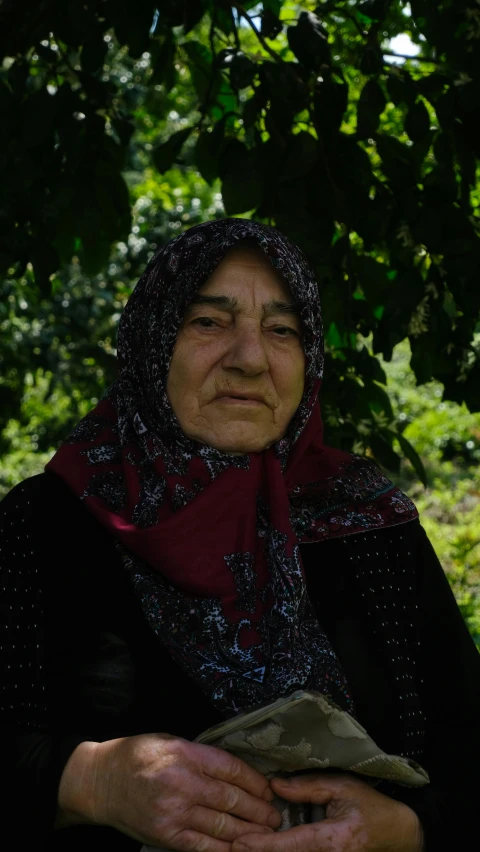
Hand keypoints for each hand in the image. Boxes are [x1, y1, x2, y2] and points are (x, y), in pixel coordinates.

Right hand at [86, 733, 280, 849]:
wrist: (101, 782)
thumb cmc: (137, 757)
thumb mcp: (171, 742)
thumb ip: (202, 757)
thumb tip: (237, 773)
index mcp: (185, 754)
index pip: (231, 769)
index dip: (255, 781)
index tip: (269, 789)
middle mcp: (182, 783)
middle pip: (232, 799)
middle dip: (259, 810)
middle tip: (276, 816)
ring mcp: (174, 812)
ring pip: (223, 826)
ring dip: (250, 832)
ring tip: (267, 833)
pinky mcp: (166, 836)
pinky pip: (204, 846)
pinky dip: (225, 849)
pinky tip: (241, 849)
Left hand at [231, 772, 423, 851]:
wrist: (398, 835)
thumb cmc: (371, 807)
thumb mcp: (342, 787)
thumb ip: (307, 787)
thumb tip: (274, 786)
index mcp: (333, 838)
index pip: (291, 843)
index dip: (263, 845)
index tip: (238, 843)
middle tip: (229, 846)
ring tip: (241, 847)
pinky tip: (264, 846)